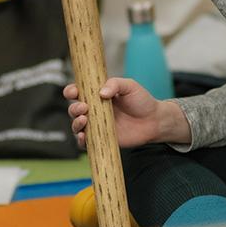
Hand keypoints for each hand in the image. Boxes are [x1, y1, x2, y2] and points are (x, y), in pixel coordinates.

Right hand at [64, 77, 190, 148]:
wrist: (154, 121)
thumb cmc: (141, 101)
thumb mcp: (129, 86)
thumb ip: (115, 84)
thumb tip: (101, 92)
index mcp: (97, 95)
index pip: (78, 92)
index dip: (71, 91)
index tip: (74, 92)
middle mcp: (94, 110)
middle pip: (74, 110)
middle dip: (74, 108)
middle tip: (84, 107)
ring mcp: (97, 125)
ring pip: (77, 126)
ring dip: (76, 123)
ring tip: (85, 119)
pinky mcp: (102, 139)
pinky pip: (86, 142)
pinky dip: (81, 140)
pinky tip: (84, 136)